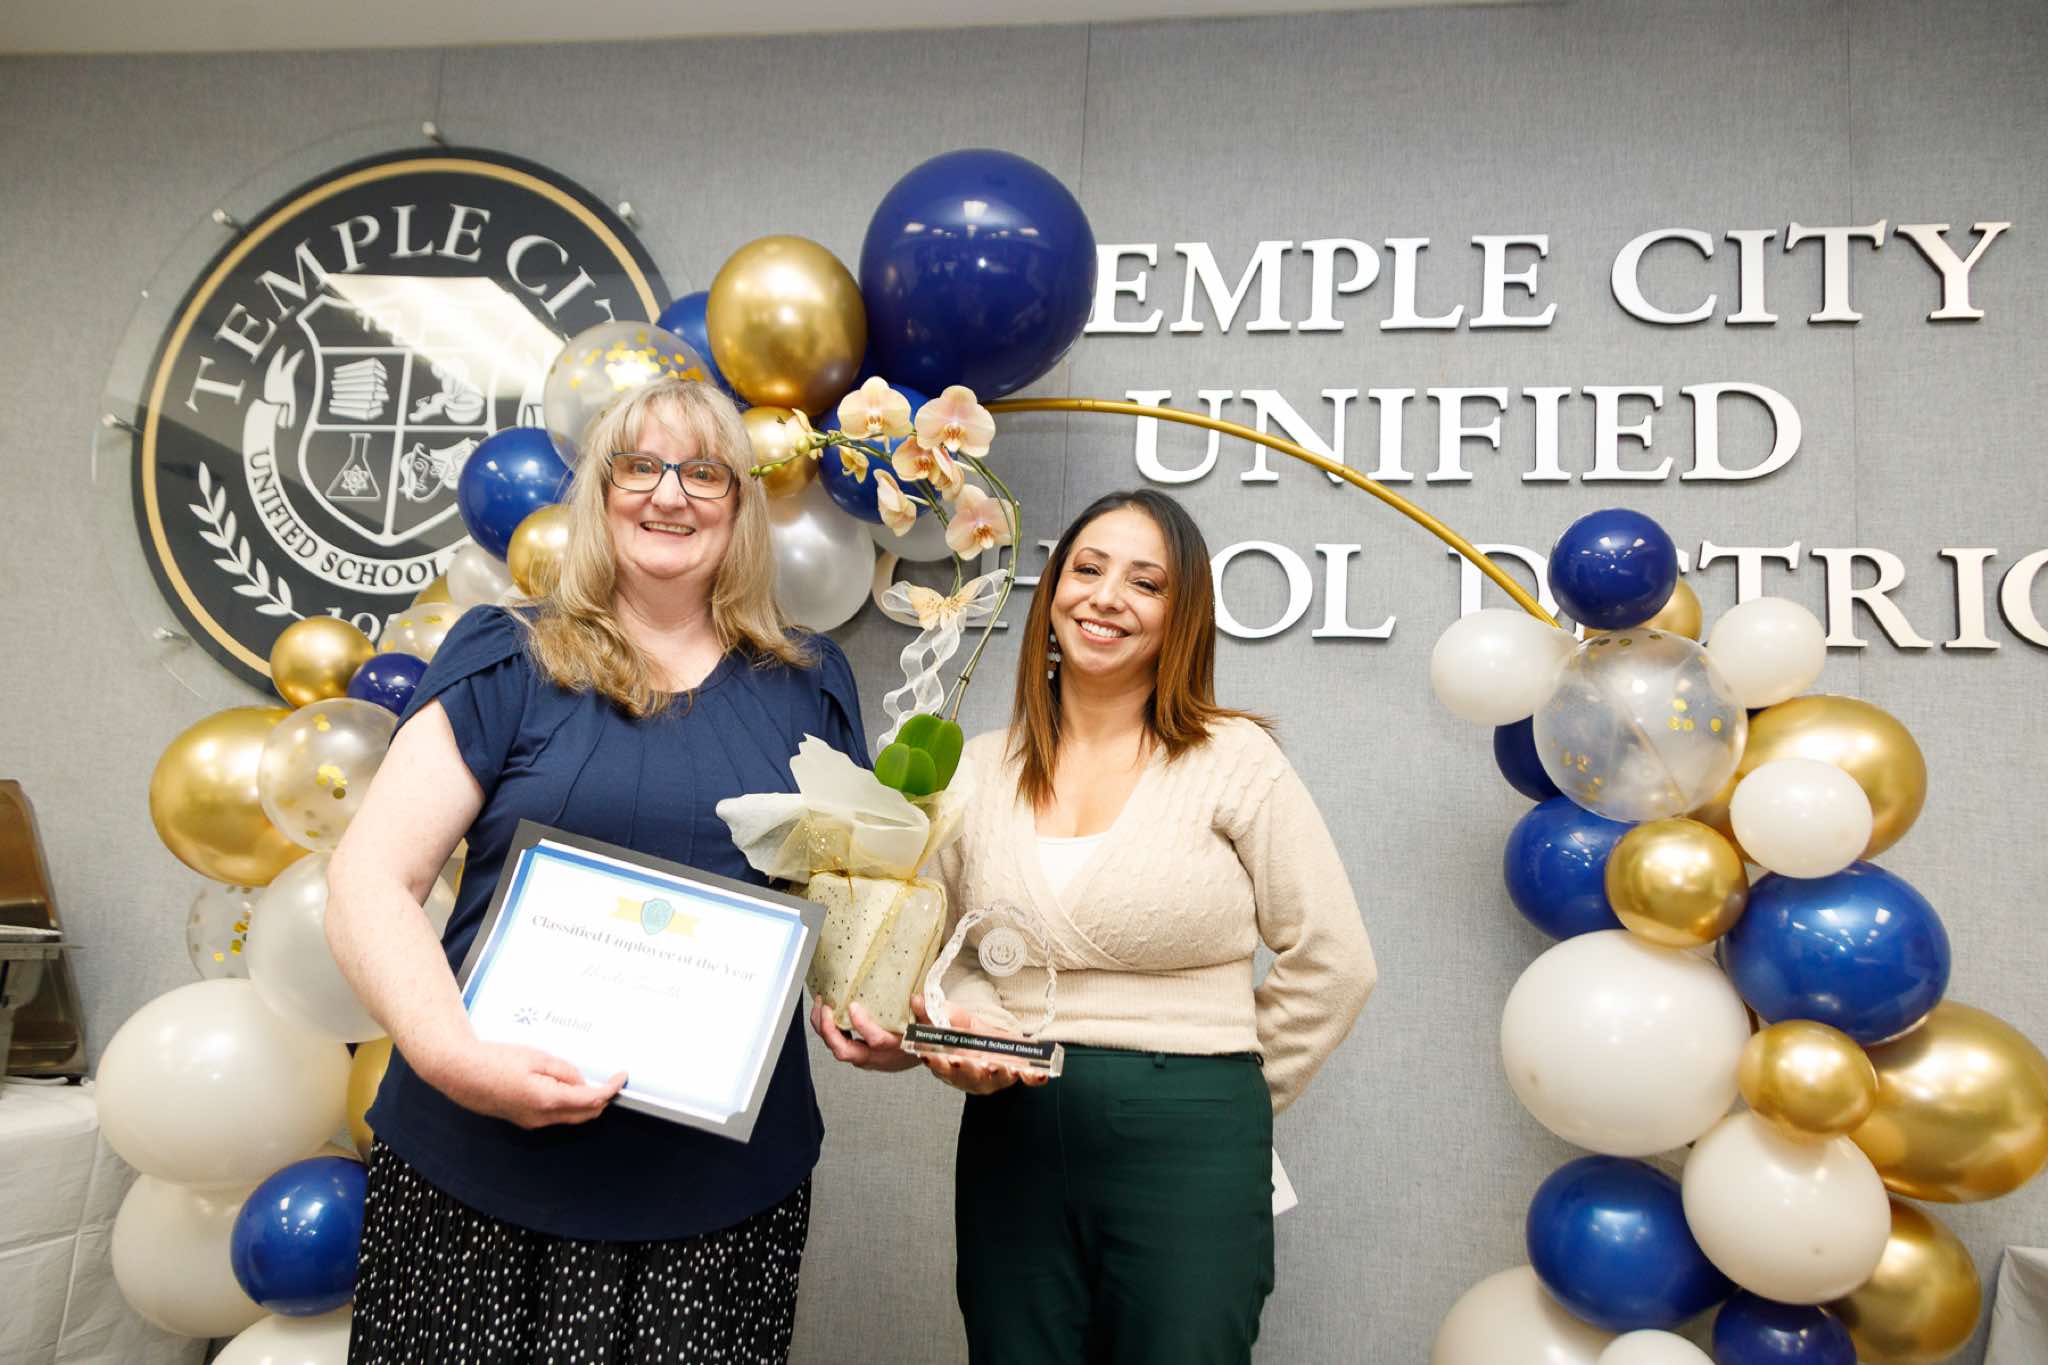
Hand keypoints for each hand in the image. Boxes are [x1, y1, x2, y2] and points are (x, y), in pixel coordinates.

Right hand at [417, 1037, 625, 1128]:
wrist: (461, 1073)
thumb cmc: (494, 1061)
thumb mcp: (537, 1057)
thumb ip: (564, 1071)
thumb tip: (581, 1082)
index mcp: (547, 1100)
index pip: (591, 1099)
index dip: (611, 1089)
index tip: (621, 1077)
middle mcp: (541, 1117)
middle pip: (585, 1115)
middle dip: (602, 1099)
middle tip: (610, 1080)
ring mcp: (532, 1122)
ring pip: (570, 1117)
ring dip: (585, 1103)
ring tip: (587, 1079)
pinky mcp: (524, 1120)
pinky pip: (555, 1116)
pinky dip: (567, 1104)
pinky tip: (565, 1086)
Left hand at [810, 999, 921, 1071]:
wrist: (925, 1055)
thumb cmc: (926, 1037)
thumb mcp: (932, 1025)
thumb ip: (925, 1012)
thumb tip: (916, 999)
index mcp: (896, 1048)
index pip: (876, 1041)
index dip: (862, 1025)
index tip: (853, 1006)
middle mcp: (878, 1057)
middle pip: (846, 1051)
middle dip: (830, 1030)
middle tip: (826, 1008)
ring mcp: (866, 1058)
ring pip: (838, 1049)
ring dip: (824, 1029)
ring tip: (820, 1006)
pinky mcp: (859, 1054)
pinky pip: (838, 1045)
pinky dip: (827, 1030)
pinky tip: (824, 1013)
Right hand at [910, 996, 1049, 1095]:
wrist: (994, 1043)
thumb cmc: (970, 1036)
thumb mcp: (954, 1021)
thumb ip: (936, 1012)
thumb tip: (917, 1000)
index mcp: (951, 1064)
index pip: (940, 1066)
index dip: (935, 1062)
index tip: (931, 1056)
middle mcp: (971, 1076)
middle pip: (967, 1077)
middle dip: (967, 1070)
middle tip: (966, 1062)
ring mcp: (994, 1078)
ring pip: (994, 1080)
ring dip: (997, 1075)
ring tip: (998, 1066)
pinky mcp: (1016, 1075)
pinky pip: (1026, 1079)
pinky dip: (1033, 1078)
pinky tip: (1040, 1075)